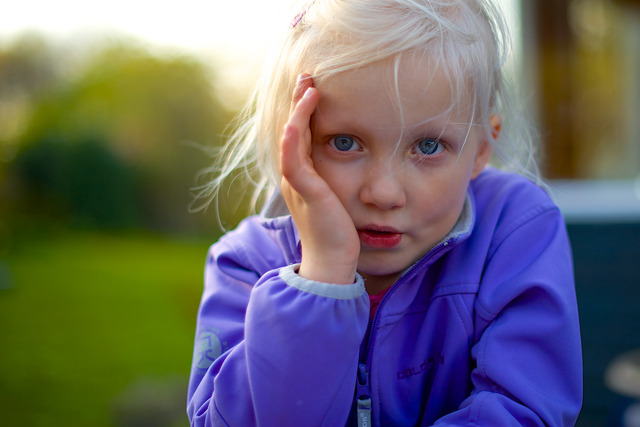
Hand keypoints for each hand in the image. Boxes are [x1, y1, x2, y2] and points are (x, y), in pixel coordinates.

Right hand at [280, 75, 359, 284]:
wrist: (332, 263)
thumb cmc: (338, 234)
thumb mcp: (337, 200)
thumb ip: (337, 182)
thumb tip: (356, 166)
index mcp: (302, 177)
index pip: (299, 136)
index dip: (303, 110)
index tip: (313, 88)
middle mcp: (295, 176)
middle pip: (292, 130)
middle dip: (299, 102)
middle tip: (307, 76)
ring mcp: (297, 183)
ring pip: (291, 137)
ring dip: (298, 110)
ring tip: (308, 85)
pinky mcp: (305, 191)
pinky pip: (293, 157)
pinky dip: (294, 134)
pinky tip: (301, 114)